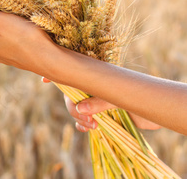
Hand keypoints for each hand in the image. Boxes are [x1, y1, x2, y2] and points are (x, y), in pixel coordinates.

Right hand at [41, 77, 161, 131]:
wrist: (158, 112)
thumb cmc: (141, 98)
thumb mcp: (120, 97)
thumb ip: (99, 101)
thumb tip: (80, 109)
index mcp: (96, 75)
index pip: (74, 71)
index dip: (57, 74)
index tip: (44, 79)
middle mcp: (94, 86)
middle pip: (72, 94)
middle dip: (73, 107)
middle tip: (86, 119)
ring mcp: (96, 100)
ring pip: (77, 108)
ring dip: (79, 118)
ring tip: (93, 126)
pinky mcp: (101, 114)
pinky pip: (84, 119)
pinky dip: (84, 125)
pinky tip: (89, 129)